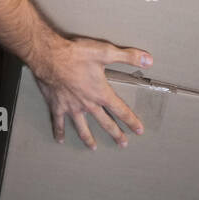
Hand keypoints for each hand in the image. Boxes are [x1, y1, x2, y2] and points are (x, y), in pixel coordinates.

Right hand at [31, 35, 151, 149]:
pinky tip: (60, 140)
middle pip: (104, 122)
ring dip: (89, 138)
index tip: (139, 130)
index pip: (120, 110)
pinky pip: (58, 122)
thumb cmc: (77, 54)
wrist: (50, 56)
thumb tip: (149, 60)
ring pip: (82, 127)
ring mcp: (72, 107)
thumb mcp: (105, 52)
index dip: (131, 120)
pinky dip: (59, 132)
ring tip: (93, 147)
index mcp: (101, 93)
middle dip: (115, 133)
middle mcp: (88, 104)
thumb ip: (128, 56)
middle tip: (122, 143)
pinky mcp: (57, 106)